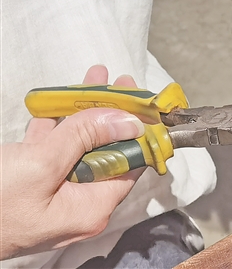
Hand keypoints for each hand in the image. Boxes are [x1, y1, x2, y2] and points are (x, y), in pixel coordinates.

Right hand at [0, 65, 144, 259]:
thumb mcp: (42, 165)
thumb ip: (85, 138)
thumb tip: (127, 120)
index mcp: (91, 207)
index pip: (131, 163)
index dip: (139, 130)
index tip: (142, 101)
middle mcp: (79, 202)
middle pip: (107, 150)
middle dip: (113, 113)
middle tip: (119, 84)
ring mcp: (56, 192)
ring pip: (80, 145)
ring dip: (86, 111)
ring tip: (95, 79)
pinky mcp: (34, 183)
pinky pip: (53, 149)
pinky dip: (57, 124)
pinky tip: (59, 102)